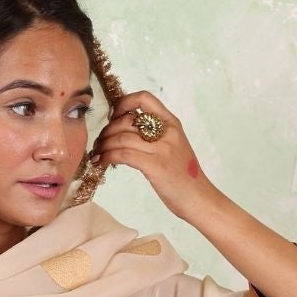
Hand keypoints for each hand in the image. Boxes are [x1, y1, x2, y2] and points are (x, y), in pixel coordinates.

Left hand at [89, 91, 213, 219]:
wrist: (199, 198)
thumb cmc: (184, 177)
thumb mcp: (174, 147)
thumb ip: (155, 136)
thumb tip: (127, 132)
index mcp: (172, 123)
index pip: (144, 98)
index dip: (123, 103)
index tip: (113, 116)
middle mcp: (167, 131)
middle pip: (127, 120)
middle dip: (107, 130)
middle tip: (99, 142)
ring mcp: (161, 148)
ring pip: (121, 137)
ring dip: (104, 145)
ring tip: (97, 153)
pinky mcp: (155, 165)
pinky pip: (123, 155)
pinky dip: (107, 157)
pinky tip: (102, 162)